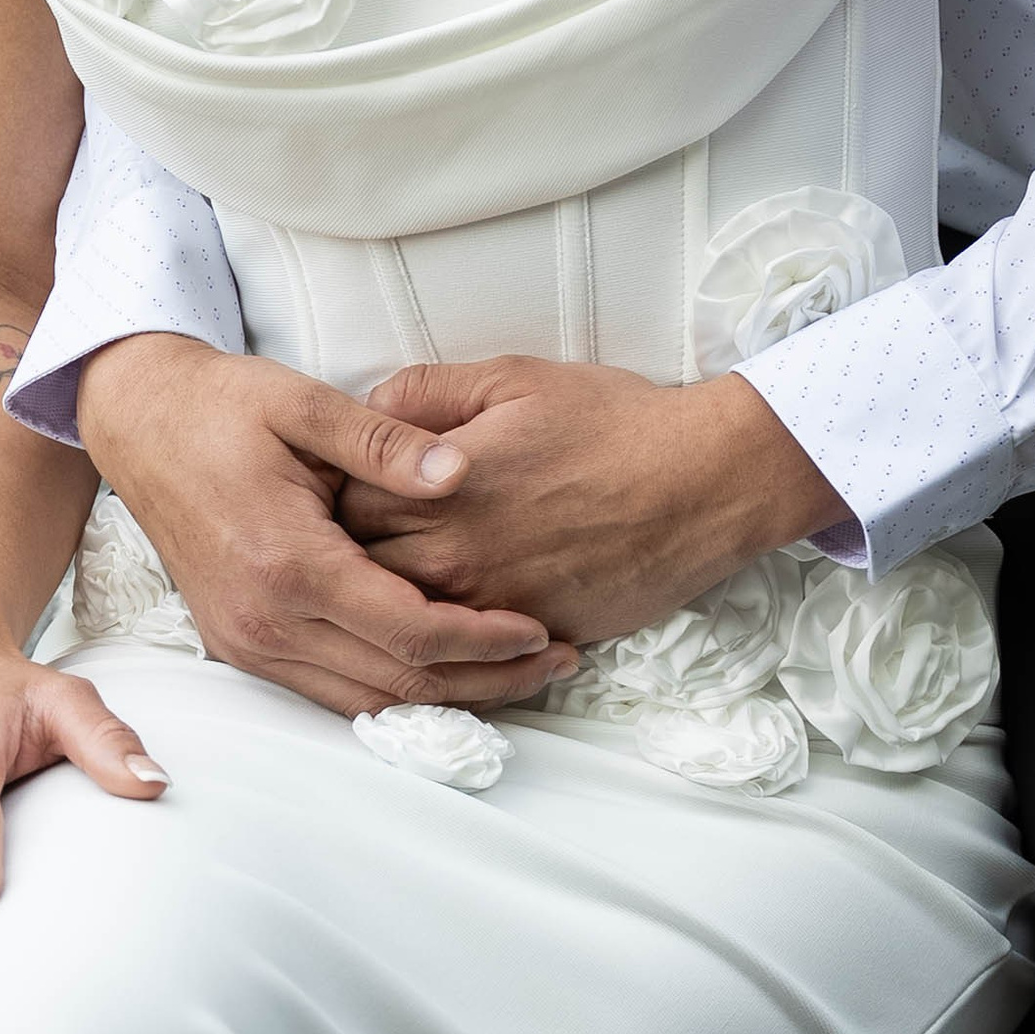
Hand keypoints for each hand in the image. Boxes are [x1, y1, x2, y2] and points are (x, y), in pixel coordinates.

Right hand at [76, 333, 579, 712]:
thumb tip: (458, 471)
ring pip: (364, 704)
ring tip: (517, 675)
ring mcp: (247, 643)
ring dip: (445, 697)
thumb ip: (384, 440)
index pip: (408, 632)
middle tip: (553, 661)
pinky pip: (331, 693)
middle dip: (483, 681)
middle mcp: (263, 622)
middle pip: (395, 685)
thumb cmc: (224, 407)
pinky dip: (394, 692)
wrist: (141, 424)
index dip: (483, 639)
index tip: (541, 627)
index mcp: (287, 563)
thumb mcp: (305, 402)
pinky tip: (445, 672)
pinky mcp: (241, 646)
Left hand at [340, 360, 841, 639]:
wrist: (700, 481)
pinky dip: (445, 641)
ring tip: (393, 579)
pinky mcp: (531, 636)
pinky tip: (445, 619)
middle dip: (350, 557)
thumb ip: (426, 389)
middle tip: (353, 538)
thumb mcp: (512, 378)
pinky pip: (464, 655)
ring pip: (405, 624)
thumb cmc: (612, 421)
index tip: (339, 488)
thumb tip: (369, 408)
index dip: (334, 497)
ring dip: (392, 605)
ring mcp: (492, 604)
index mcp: (440, 487)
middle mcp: (455, 555)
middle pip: (361, 574)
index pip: (341, 508)